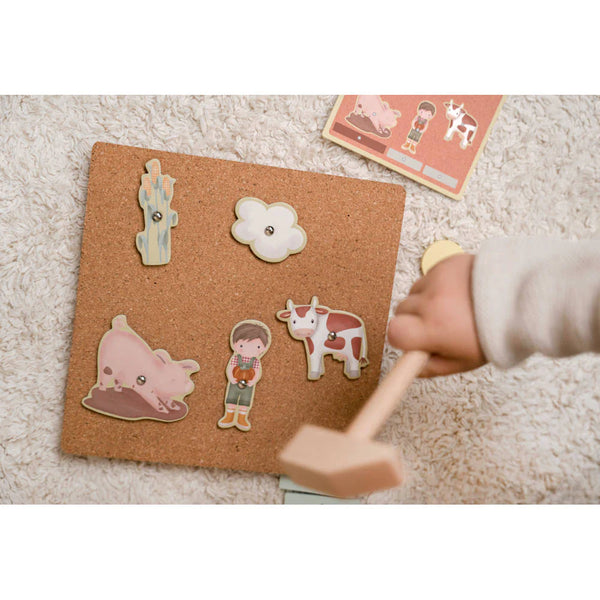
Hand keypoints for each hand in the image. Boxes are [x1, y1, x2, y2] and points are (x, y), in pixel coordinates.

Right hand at [387, 253, 485, 376]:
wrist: (524, 300)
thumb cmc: (496, 333)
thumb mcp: (463, 361)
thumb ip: (431, 367)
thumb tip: (410, 365)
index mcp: (434, 329)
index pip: (393, 332)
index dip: (401, 337)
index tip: (412, 339)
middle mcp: (432, 301)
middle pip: (401, 310)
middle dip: (413, 318)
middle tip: (438, 324)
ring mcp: (437, 279)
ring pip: (414, 292)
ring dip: (425, 300)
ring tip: (453, 306)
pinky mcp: (445, 263)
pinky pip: (428, 276)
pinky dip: (438, 285)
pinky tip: (458, 292)